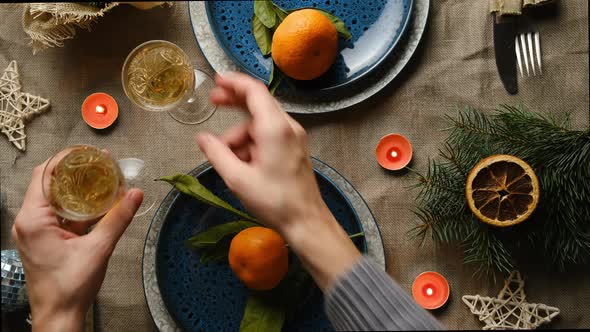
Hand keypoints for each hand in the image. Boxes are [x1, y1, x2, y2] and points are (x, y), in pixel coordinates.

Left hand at [12, 161, 142, 331]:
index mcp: (34, 219)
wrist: (59, 315)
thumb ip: (117, 218)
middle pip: (49, 183)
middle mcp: (28, 222)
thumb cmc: (70, 286)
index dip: (66, 159)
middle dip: (74, 172)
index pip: (45, 174)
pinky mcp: (41, 239)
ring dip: (75, 189)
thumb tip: (135, 194)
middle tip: (99, 164)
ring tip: (100, 180)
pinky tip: (95, 204)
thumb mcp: (99, 248)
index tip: (87, 153)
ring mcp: (33, 231)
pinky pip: (56, 214)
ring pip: (53, 198)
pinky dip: (74, 206)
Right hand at [196, 73, 360, 289]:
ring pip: (260, 125)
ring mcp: (294, 138)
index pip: (254, 91)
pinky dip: (252, 145)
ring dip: (240, 137)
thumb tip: (202, 138)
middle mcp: (288, 127)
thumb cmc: (274, 201)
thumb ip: (217, 154)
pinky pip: (268, 137)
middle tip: (213, 103)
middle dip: (234, 104)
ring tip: (229, 162)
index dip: (234, 82)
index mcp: (275, 128)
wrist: (306, 221)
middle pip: (258, 104)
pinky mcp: (294, 149)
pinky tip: (243, 165)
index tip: (217, 80)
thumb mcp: (238, 179)